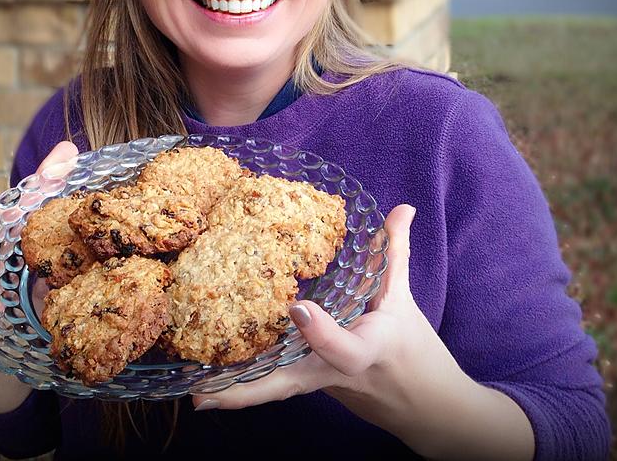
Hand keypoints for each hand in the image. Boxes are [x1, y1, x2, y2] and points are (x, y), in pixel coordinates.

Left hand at [190, 205, 451, 440]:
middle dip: (245, 391)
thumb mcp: (404, 300)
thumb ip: (394, 252)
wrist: (424, 407)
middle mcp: (335, 372)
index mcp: (366, 349)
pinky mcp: (307, 384)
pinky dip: (241, 387)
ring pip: (272, 391)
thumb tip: (404, 208)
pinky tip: (205, 386)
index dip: (321, 332)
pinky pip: (271, 385)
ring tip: (192, 392)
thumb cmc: (412, 349)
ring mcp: (318, 383)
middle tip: (201, 395)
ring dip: (233, 393)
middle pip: (287, 387)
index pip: (343, 348)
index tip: (298, 307)